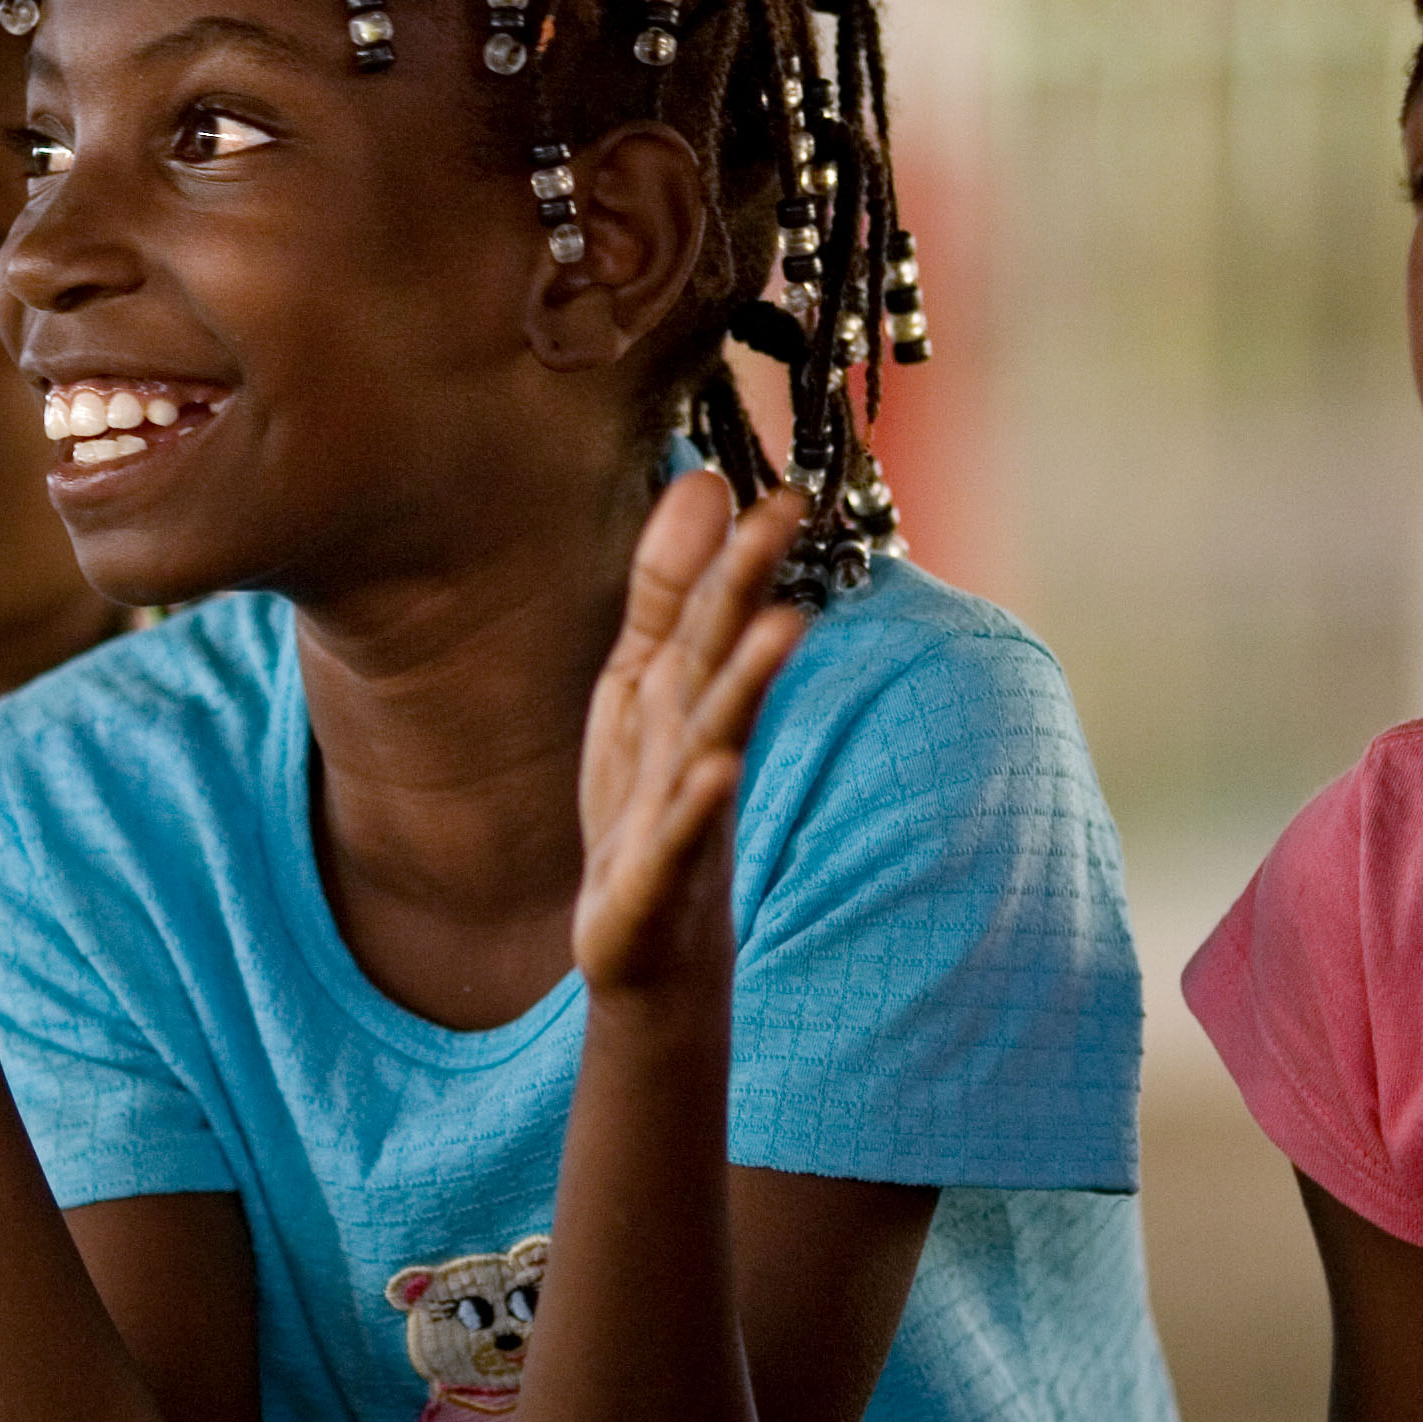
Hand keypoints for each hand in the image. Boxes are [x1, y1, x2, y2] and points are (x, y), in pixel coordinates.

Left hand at [572, 477, 808, 996]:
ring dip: (748, 681)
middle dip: (748, 586)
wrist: (645, 940)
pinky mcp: (657, 875)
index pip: (715, 610)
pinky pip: (682, 834)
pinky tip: (714, 769)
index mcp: (688, 692)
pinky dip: (697, 802)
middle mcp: (698, 740)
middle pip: (722, 656)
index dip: (742, 545)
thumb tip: (702, 484)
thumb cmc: (647, 801)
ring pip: (716, 735)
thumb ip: (666, 591)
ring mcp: (684, 808)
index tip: (783, 480)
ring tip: (781, 625)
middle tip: (782, 515)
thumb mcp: (640, 684)